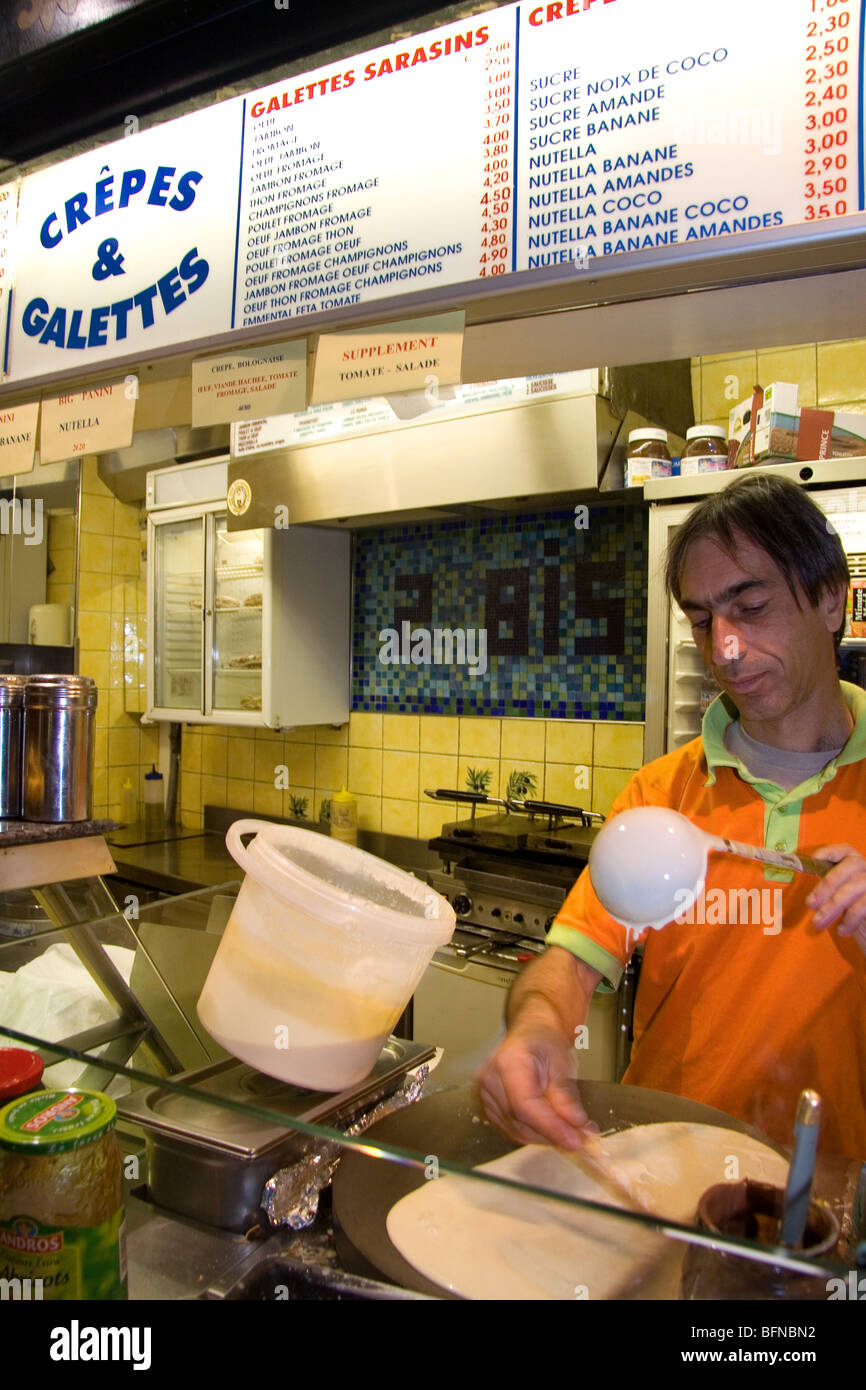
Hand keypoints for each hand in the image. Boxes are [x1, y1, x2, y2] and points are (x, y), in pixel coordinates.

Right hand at [478, 1023, 592, 1150]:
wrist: (531, 1034)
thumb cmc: (545, 1042)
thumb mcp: (562, 1062)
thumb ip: (566, 1095)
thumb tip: (575, 1123)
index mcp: (507, 1061)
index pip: (524, 1104)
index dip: (550, 1126)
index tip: (574, 1140)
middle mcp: (490, 1080)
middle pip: (520, 1121)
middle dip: (553, 1134)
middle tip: (582, 1139)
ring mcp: (485, 1095)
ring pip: (517, 1130)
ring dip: (546, 1137)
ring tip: (573, 1134)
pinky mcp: (489, 1108)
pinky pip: (513, 1130)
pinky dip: (536, 1134)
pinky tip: (555, 1130)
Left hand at [805, 844, 865, 954]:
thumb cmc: (856, 914)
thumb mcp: (841, 898)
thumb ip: (830, 888)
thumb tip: (809, 891)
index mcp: (859, 867)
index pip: (847, 851)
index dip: (830, 852)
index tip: (813, 859)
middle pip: (851, 866)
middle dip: (827, 884)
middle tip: (810, 904)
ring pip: (855, 886)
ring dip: (832, 905)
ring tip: (818, 922)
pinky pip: (864, 905)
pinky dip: (849, 919)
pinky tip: (841, 930)